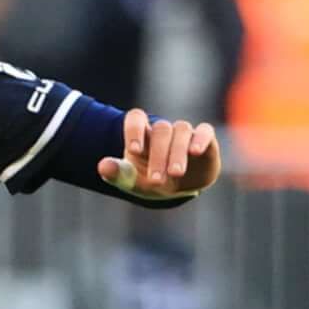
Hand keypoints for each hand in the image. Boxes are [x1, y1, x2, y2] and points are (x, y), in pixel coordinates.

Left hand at [99, 111, 221, 203]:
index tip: (134, 150)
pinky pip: (204, 131)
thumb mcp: (133, 181)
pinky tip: (195, 151)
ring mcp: (185, 134)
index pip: (136, 118)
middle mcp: (164, 131)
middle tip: (156, 180)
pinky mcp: (206, 141)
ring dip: (177, 152)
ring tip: (175, 173)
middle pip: (160, 129)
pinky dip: (200, 138)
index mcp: (143, 136)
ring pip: (181, 130)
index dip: (135, 130)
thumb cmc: (153, 181)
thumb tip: (102, 166)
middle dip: (158, 155)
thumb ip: (118, 173)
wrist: (180, 190)